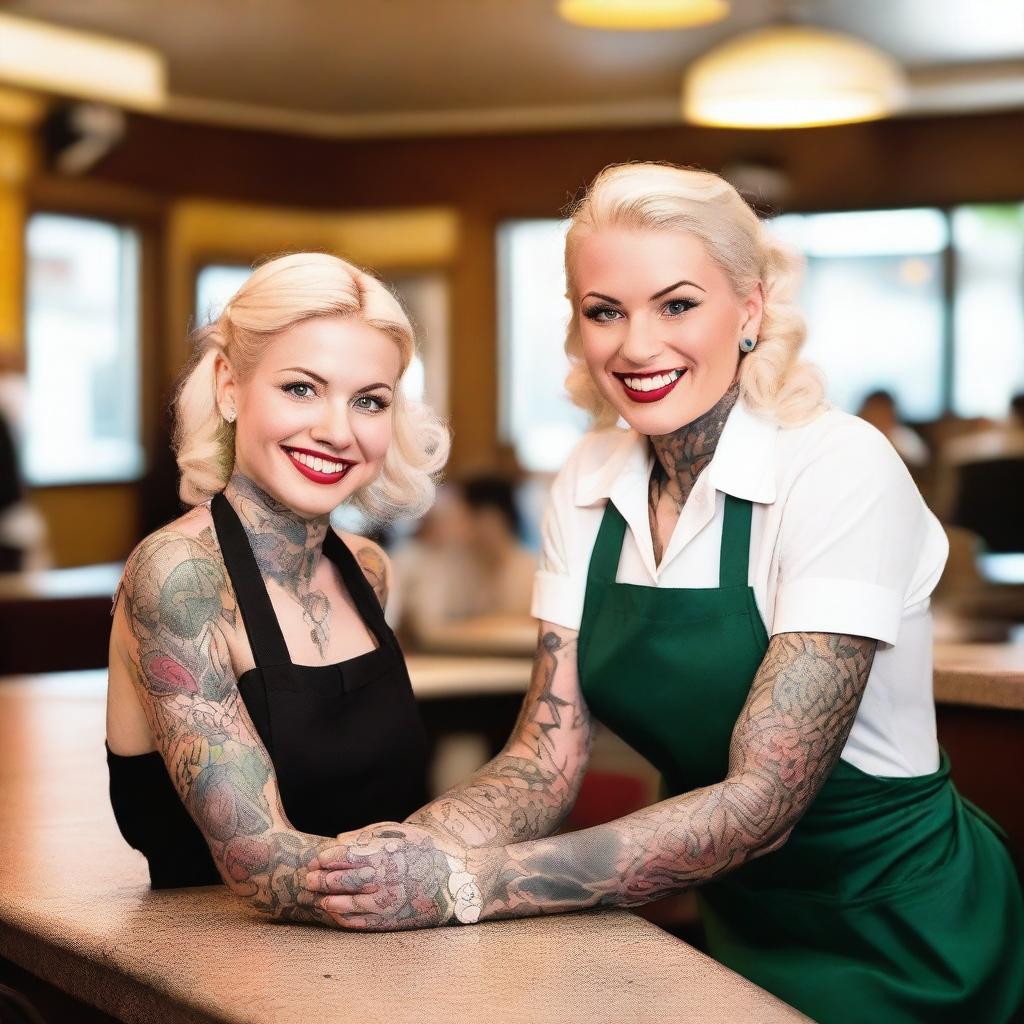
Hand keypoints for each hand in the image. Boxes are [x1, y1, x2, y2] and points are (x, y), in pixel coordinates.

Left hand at [305, 822, 481, 930]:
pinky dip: (344, 918)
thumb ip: (366, 836)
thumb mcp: (397, 833)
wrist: (454, 877)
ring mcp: (385, 903)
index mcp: (382, 855)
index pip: (342, 858)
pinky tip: (336, 913)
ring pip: (345, 905)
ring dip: (328, 901)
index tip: (315, 861)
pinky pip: (360, 923)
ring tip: (319, 898)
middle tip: (308, 880)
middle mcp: (381, 880)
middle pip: (340, 881)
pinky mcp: (390, 921)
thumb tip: (337, 841)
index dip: (324, 860)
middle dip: (320, 881)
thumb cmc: (423, 849)